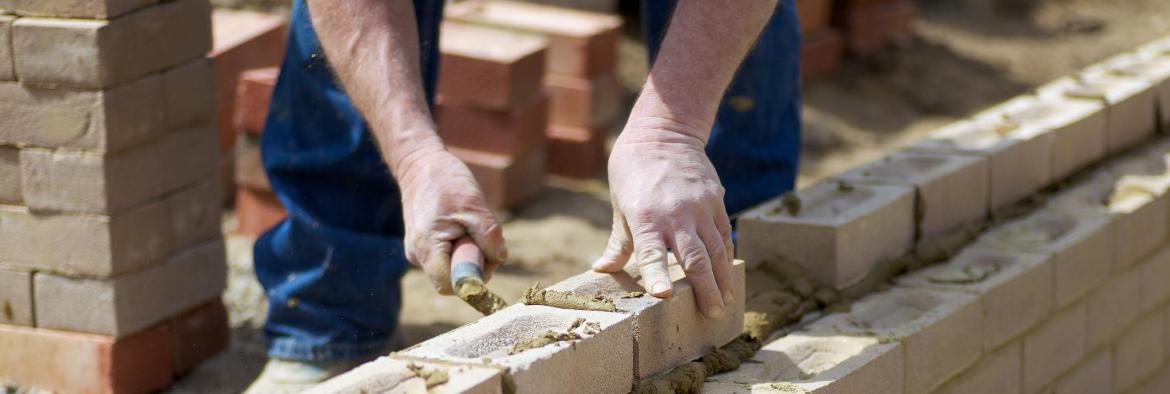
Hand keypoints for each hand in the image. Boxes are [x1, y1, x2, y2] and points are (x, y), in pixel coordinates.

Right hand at [397, 147, 505, 294]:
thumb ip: (489, 236)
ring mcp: (419, 251)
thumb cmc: (445, 180)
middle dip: (475, 263)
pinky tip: (462, 225)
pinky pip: (448, 256)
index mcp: (427, 248)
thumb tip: (499, 258)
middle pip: (453, 278)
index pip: (451, 285)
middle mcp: (418, 255)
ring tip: (470, 224)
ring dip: (470, 252)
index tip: (488, 257)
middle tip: (483, 236)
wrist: (419, 163)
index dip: (474, 278)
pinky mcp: (424, 245)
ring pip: (452, 267)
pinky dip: (461, 245)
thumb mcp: (474, 205)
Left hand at [591, 120, 734, 318]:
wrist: (664, 133)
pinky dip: (726, 256)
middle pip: (694, 258)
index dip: (658, 274)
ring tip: (724, 302)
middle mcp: (676, 214)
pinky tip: (727, 274)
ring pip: (716, 250)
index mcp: (646, 216)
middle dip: (704, 289)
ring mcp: (700, 207)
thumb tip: (601, 270)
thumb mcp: (619, 205)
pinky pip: (724, 234)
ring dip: (721, 279)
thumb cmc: (632, 171)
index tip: (664, 296)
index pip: (652, 252)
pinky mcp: (716, 200)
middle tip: (710, 314)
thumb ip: (618, 243)